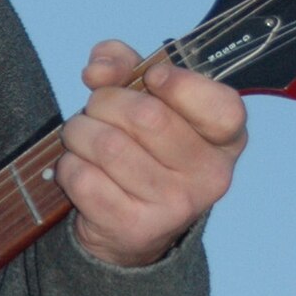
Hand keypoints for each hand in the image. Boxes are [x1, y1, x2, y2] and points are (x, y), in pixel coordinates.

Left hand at [58, 42, 246, 266]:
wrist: (131, 228)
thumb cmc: (143, 150)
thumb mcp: (147, 100)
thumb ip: (126, 66)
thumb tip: (99, 70)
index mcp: (226, 140)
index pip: (222, 108)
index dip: (180, 84)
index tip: (152, 77)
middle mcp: (209, 176)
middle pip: (148, 117)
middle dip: (106, 102)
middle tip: (96, 109)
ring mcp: (175, 206)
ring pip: (108, 146)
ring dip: (79, 132)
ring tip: (81, 137)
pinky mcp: (134, 228)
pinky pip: (84, 178)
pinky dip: (69, 165)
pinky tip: (80, 168)